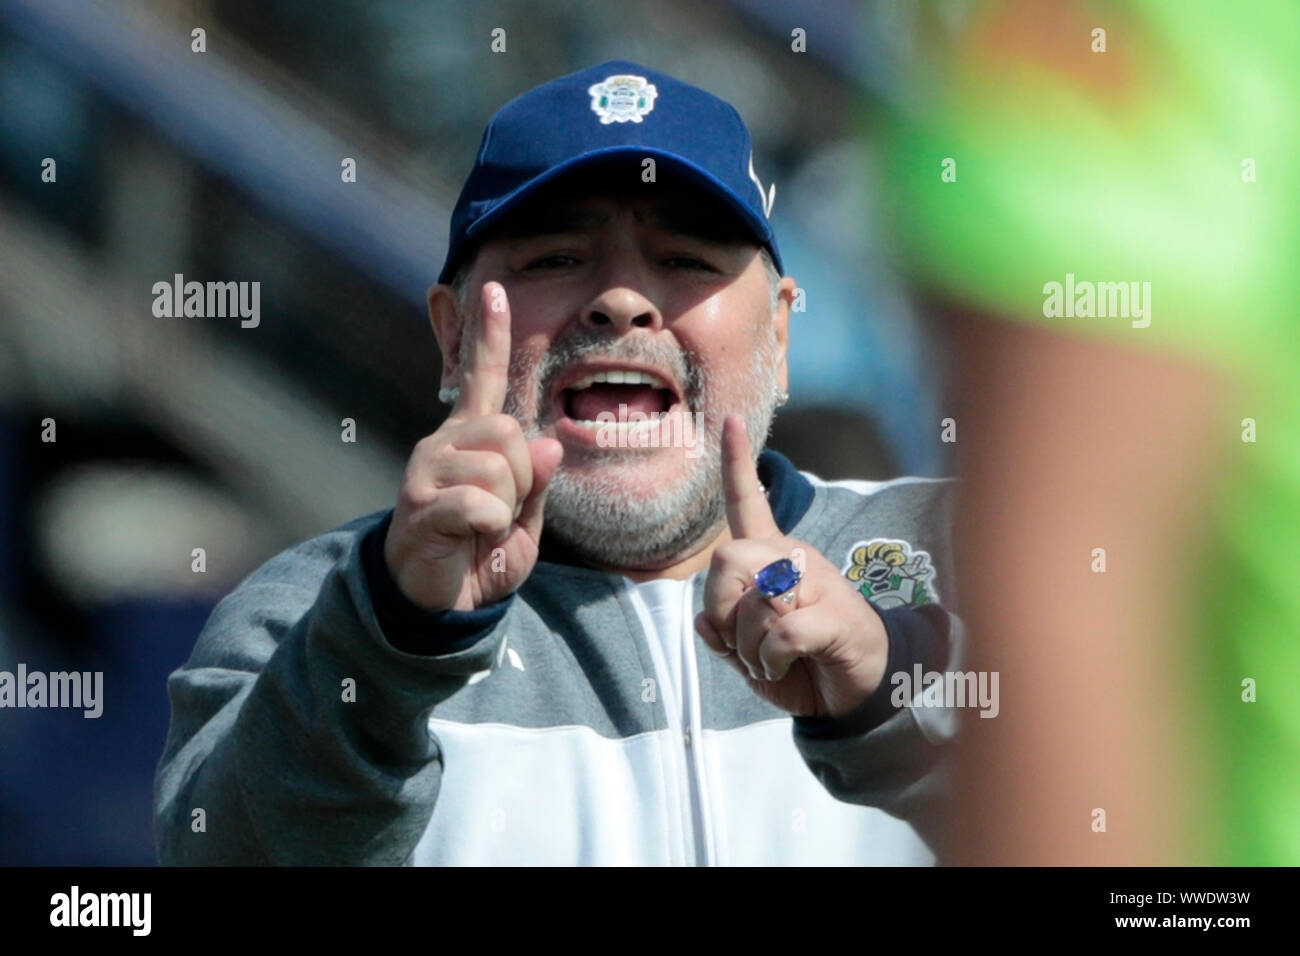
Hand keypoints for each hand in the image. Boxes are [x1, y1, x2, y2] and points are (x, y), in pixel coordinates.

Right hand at [384, 282, 562, 611]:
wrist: (438, 606)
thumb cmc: (479, 557)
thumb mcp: (524, 521)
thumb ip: (537, 483)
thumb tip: (549, 444)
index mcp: (469, 441)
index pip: (481, 379)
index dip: (489, 336)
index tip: (495, 289)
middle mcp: (442, 444)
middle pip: (508, 431)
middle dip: (522, 477)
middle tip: (500, 512)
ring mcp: (425, 470)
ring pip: (498, 467)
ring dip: (506, 507)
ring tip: (482, 529)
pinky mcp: (417, 503)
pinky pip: (481, 504)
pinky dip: (491, 529)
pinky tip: (470, 540)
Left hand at [694, 415, 888, 717]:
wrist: (859, 692)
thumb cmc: (803, 664)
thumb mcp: (750, 652)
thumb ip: (724, 634)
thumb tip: (703, 623)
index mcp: (774, 559)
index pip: (748, 502)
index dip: (736, 463)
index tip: (730, 418)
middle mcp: (795, 559)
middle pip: (726, 558)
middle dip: (721, 609)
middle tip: (744, 640)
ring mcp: (818, 584)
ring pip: (753, 600)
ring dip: (748, 648)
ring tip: (771, 660)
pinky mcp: (834, 616)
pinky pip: (780, 633)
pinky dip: (769, 662)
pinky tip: (786, 668)